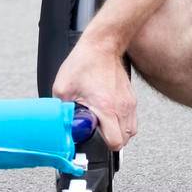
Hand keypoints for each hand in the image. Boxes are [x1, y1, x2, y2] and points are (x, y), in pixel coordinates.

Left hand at [52, 35, 135, 150]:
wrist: (102, 44)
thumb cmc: (84, 62)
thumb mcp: (63, 88)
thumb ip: (61, 109)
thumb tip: (59, 123)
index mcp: (106, 108)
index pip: (115, 142)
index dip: (103, 146)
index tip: (93, 140)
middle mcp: (121, 107)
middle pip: (125, 140)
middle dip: (110, 141)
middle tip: (97, 133)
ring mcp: (129, 103)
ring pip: (131, 131)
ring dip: (118, 133)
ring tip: (104, 126)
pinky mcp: (131, 98)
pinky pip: (131, 119)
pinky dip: (122, 122)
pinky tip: (110, 116)